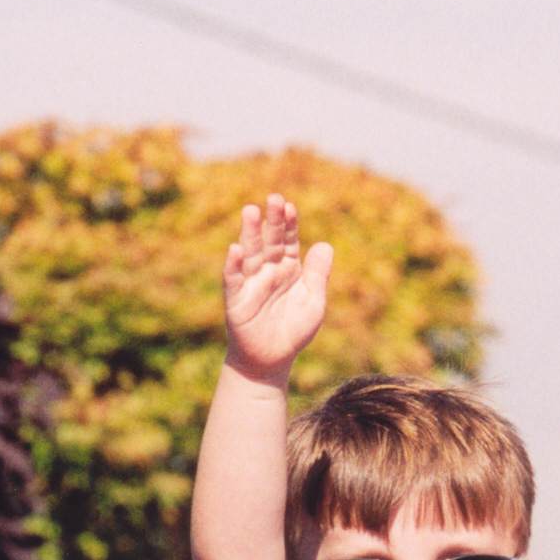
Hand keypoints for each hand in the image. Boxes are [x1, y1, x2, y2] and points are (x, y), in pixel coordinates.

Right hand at [222, 194, 332, 381]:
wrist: (272, 360)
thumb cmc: (293, 330)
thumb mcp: (314, 302)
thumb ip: (319, 274)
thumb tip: (325, 244)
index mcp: (288, 268)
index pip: (288, 240)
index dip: (289, 224)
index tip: (290, 206)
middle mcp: (268, 271)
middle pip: (269, 241)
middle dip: (272, 221)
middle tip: (274, 198)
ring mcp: (251, 283)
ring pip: (250, 254)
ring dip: (250, 234)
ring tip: (251, 211)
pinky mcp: (236, 300)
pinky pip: (234, 280)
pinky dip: (233, 266)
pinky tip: (235, 250)